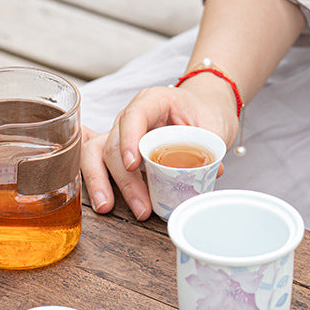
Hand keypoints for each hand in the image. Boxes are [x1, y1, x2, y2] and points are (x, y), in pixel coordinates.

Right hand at [81, 79, 237, 219]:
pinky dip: (95, 182)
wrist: (202, 110)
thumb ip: (210, 148)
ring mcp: (119, 134)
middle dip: (124, 179)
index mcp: (153, 102)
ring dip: (99, 182)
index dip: (129, 140)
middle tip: (140, 207)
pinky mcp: (117, 152)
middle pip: (113, 143)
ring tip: (106, 207)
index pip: (133, 116)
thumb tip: (210, 173)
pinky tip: (100, 201)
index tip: (133, 165)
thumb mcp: (215, 126)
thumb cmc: (205, 113)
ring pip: (95, 154)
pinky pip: (97, 164)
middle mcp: (129, 117)